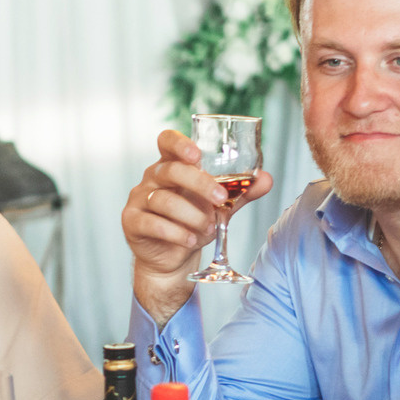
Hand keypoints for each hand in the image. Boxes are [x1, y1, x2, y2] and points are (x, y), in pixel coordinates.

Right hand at [121, 129, 275, 322]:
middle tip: (220, 200)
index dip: (179, 143)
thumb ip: (240, 192)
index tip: (197, 155)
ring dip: (192, 215)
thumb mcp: (219, 206)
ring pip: (164, 200)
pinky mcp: (132, 222)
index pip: (167, 141)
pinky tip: (191, 240)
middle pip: (171, 171)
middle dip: (199, 184)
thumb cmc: (193, 223)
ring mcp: (139, 199)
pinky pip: (153, 223)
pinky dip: (176, 233)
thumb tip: (266, 179)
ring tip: (209, 228)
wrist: (172, 258)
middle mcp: (152, 178)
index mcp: (171, 166)